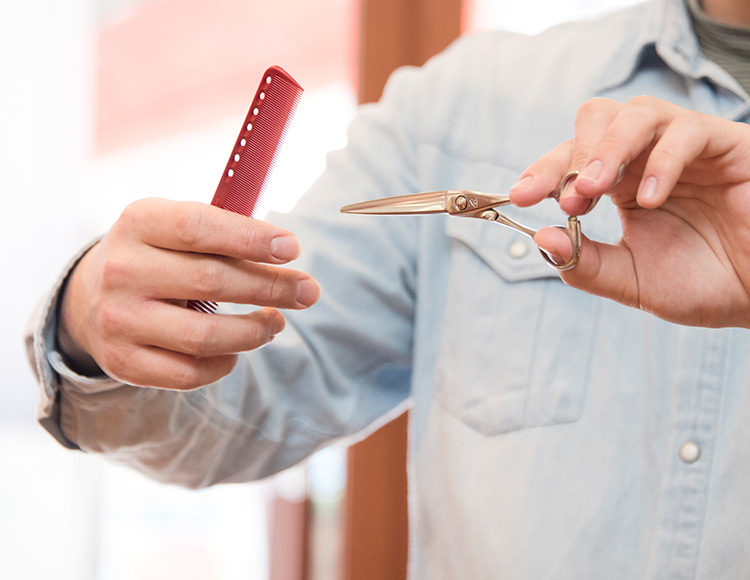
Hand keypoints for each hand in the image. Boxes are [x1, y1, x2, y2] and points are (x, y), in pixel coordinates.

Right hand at [59, 198, 319, 388]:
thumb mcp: (176, 228)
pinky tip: (237, 351)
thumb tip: (286, 251)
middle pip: (211, 281)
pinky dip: (224, 364)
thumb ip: (224, 232)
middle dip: (272, 287)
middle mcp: (122, 270)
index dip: (250, 238)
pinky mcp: (123, 362)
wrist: (91, 299)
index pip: (198, 227)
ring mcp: (119, 320)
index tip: (293, 248)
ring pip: (205, 335)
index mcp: (139, 222)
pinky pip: (188, 373)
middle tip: (309, 291)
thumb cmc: (159, 256)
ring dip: (255, 331)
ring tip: (276, 322)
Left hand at [509, 96, 749, 327]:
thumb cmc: (702, 284)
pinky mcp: (726, 144)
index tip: (520, 197)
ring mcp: (685, 147)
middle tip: (567, 197)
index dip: (543, 172)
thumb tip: (540, 238)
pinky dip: (661, 161)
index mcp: (620, 186)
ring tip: (594, 190)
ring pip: (637, 112)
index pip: (571, 160)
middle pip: (596, 120)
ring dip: (607, 149)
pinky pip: (687, 131)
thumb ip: (586, 264)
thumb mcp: (631, 281)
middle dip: (571, 155)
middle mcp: (647, 158)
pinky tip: (650, 199)